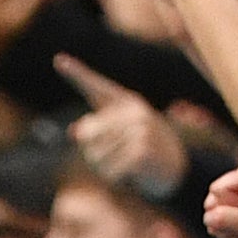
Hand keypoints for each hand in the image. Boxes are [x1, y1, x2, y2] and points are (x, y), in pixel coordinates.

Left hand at [52, 55, 187, 201]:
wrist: (178, 167)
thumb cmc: (143, 148)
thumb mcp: (122, 135)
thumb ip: (97, 130)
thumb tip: (75, 132)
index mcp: (126, 102)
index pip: (97, 87)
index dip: (77, 74)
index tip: (59, 60)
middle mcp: (133, 111)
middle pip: (88, 134)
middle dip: (91, 151)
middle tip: (109, 158)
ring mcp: (141, 129)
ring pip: (97, 155)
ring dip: (103, 167)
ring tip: (122, 165)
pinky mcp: (143, 150)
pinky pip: (110, 169)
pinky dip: (113, 176)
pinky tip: (128, 175)